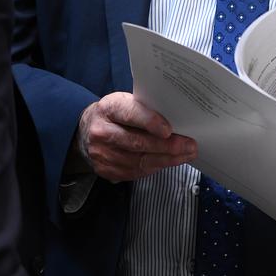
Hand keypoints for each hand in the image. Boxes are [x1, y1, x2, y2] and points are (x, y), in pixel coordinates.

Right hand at [76, 92, 197, 182]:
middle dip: (167, 146)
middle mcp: (101, 131)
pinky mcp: (104, 169)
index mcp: (108, 108)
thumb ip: (145, 110)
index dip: (150, 122)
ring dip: (166, 160)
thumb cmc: (115, 115)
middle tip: (189, 146)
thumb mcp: (125, 102)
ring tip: (186, 155)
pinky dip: (155, 167)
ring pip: (138, 161)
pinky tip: (168, 162)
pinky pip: (135, 172)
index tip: (169, 130)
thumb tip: (177, 121)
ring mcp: (101, 153)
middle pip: (137, 142)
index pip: (129, 114)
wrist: (86, 131)